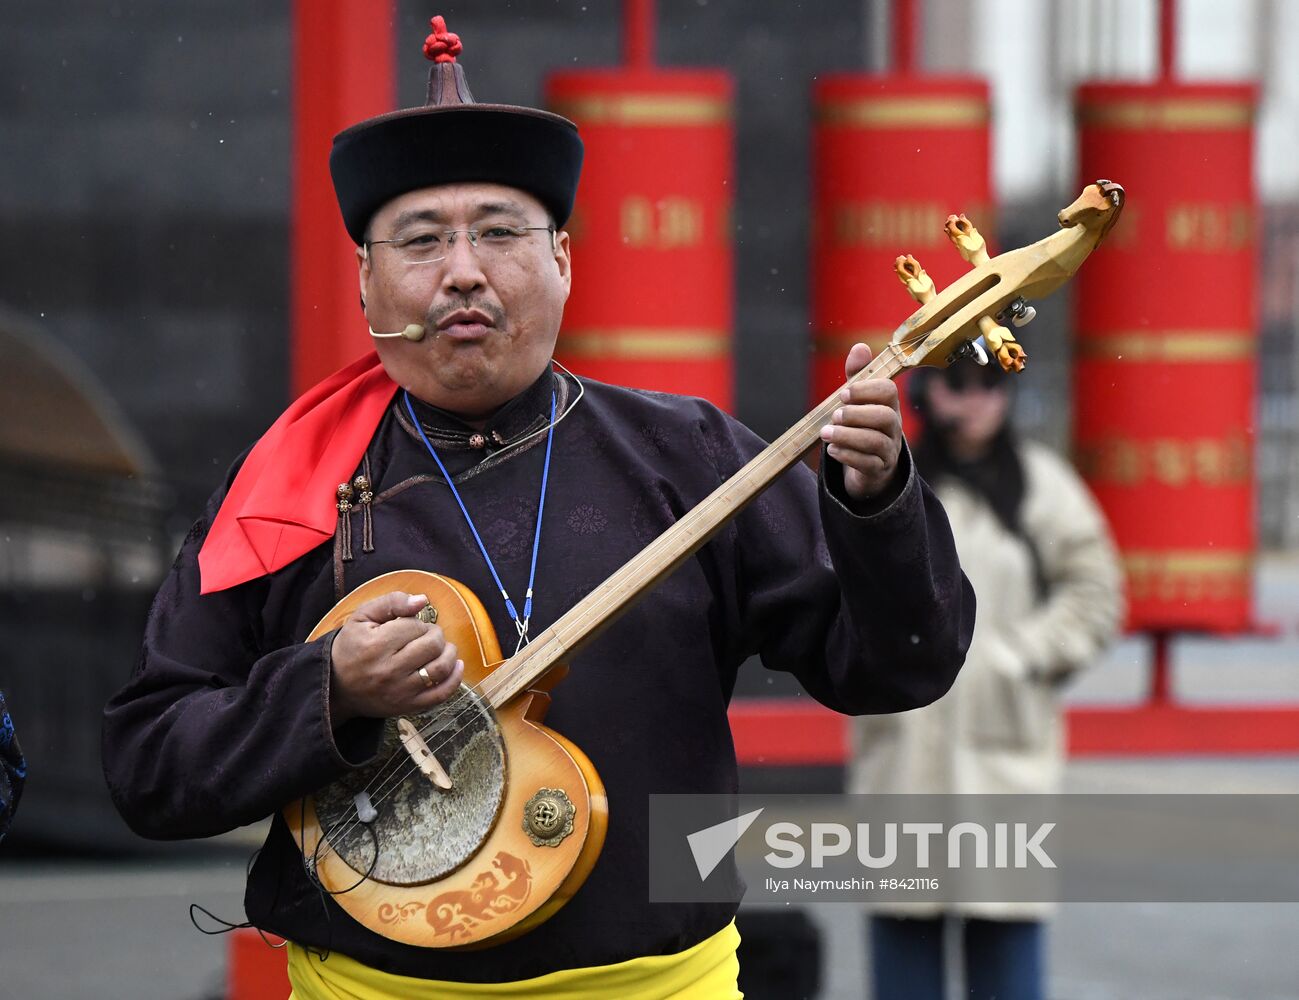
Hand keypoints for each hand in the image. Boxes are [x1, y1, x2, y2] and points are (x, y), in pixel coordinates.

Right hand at [328, 591, 463, 725]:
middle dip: (435, 634)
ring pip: (440, 669)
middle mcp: (389, 671)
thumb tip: (423, 600)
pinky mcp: (408, 706)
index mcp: (376, 646)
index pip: (414, 626)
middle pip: (432, 646)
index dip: (417, 622)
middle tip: (427, 634)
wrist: (337, 687)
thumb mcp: (362, 617)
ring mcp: (400, 691)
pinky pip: (441, 695)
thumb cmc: (351, 648)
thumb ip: (391, 602)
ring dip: (449, 653)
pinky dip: (455, 679)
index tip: (409, 626)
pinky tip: (457, 665)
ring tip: (442, 647)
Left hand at [819, 343, 902, 500]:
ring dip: (847, 436)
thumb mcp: (858, 400)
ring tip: (826, 433)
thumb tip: (859, 346)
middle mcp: (893, 427)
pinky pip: (868, 464)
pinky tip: (832, 450)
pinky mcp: (879, 470)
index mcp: (889, 405)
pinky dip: (848, 456)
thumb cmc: (863, 426)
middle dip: (856, 414)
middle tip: (835, 415)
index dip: (866, 390)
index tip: (843, 394)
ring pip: (876, 442)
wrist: (870, 467)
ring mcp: (888, 450)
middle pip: (885, 417)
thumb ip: (858, 376)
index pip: (888, 391)